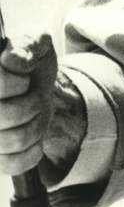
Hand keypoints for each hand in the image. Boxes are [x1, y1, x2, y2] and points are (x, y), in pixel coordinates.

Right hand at [0, 33, 57, 174]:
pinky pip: (14, 164)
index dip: (16, 82)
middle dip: (30, 102)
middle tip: (31, 93)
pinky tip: (37, 137)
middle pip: (6, 115)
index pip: (1, 85)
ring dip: (36, 124)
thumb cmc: (32, 58)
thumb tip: (12, 59)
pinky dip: (33, 151)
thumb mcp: (36, 42)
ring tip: (34, 112)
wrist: (36, 81)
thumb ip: (28, 44)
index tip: (24, 76)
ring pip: (14, 140)